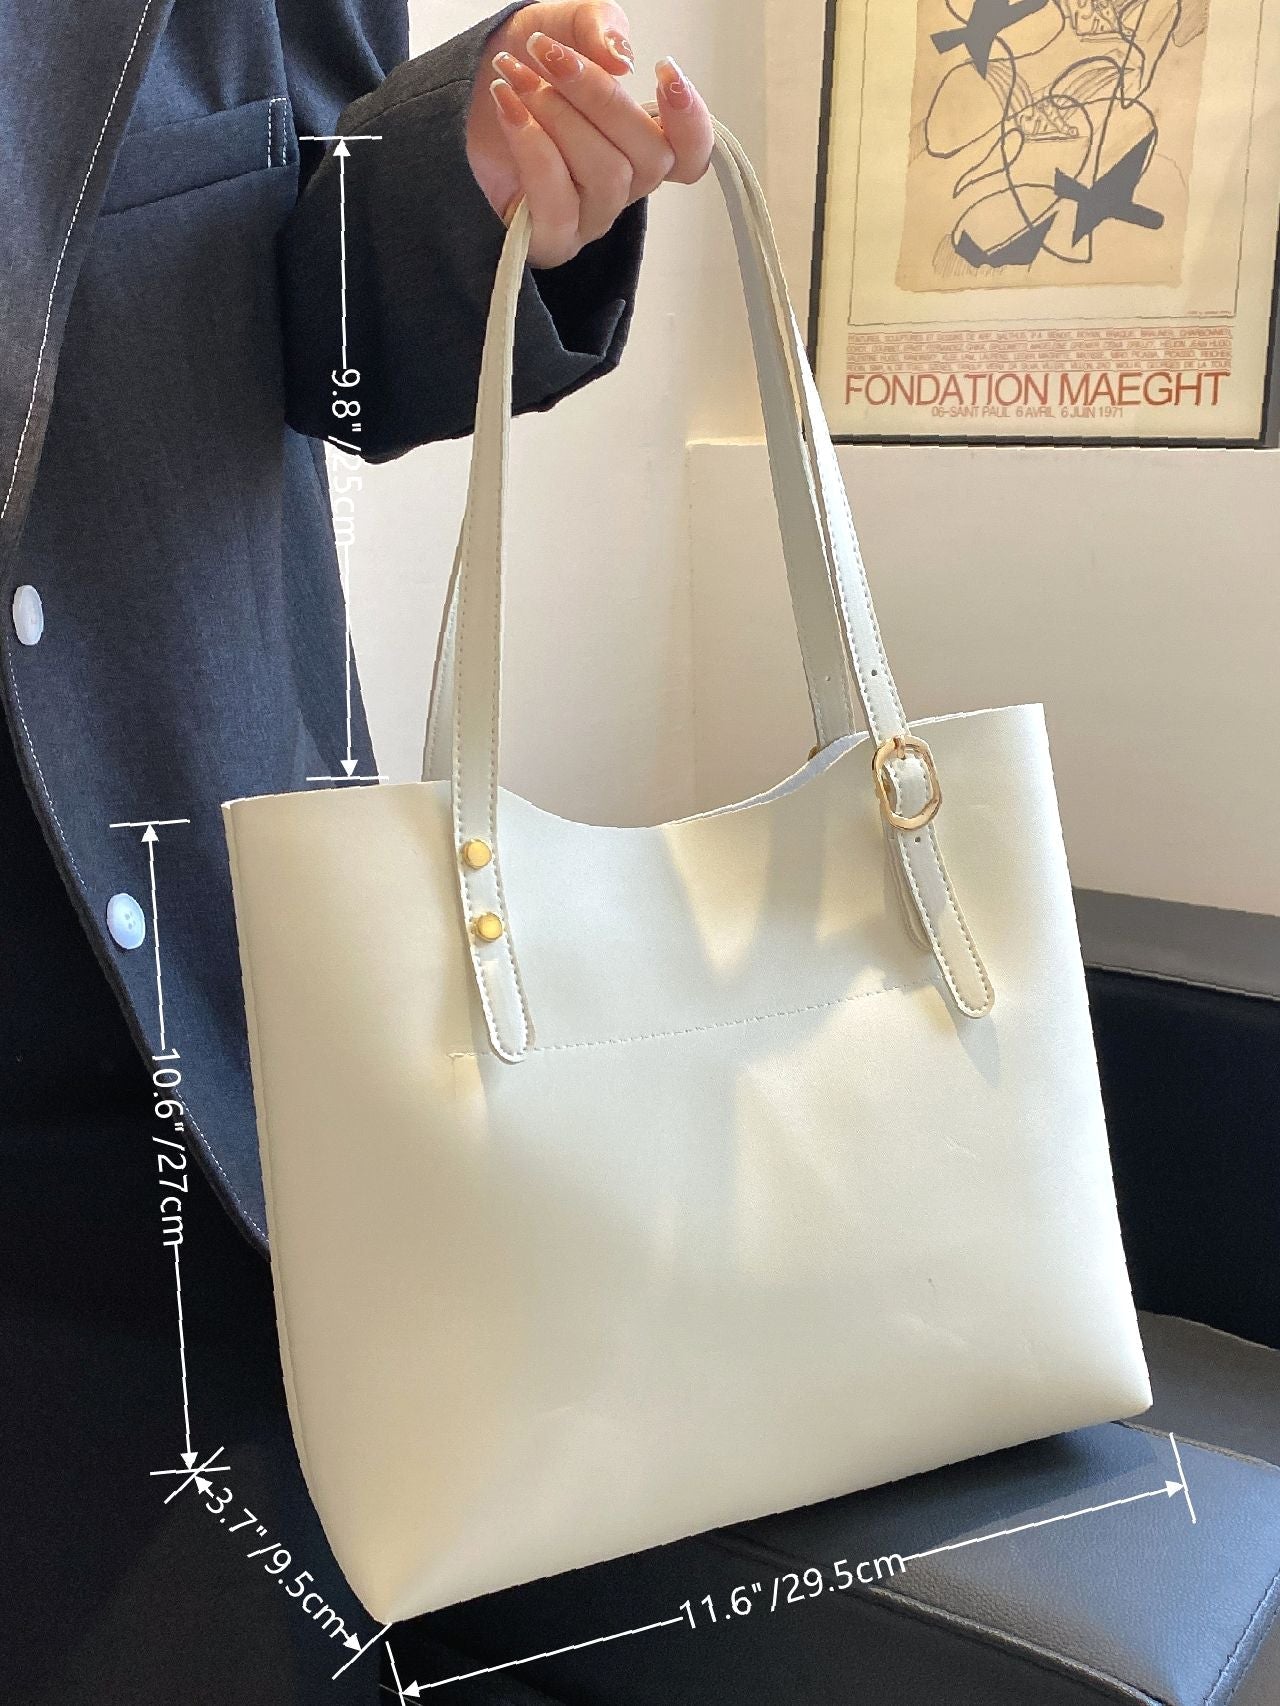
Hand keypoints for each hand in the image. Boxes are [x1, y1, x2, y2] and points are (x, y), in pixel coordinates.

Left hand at [467, 3, 713, 267]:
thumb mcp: (560, 26)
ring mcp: (588, 220)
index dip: (691, 121)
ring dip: (558, 117)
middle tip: (550, 55)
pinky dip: (533, 145)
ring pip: (606, 175)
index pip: (691, 154)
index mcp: (637, 143)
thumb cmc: (514, 73)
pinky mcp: (549, 240)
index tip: (664, 73)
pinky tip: (507, 106)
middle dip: (598, 97)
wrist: (445, 105)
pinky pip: (558, 201)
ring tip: (515, 79)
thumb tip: (622, 59)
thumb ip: (599, 25)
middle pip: (648, 158)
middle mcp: (621, 187)